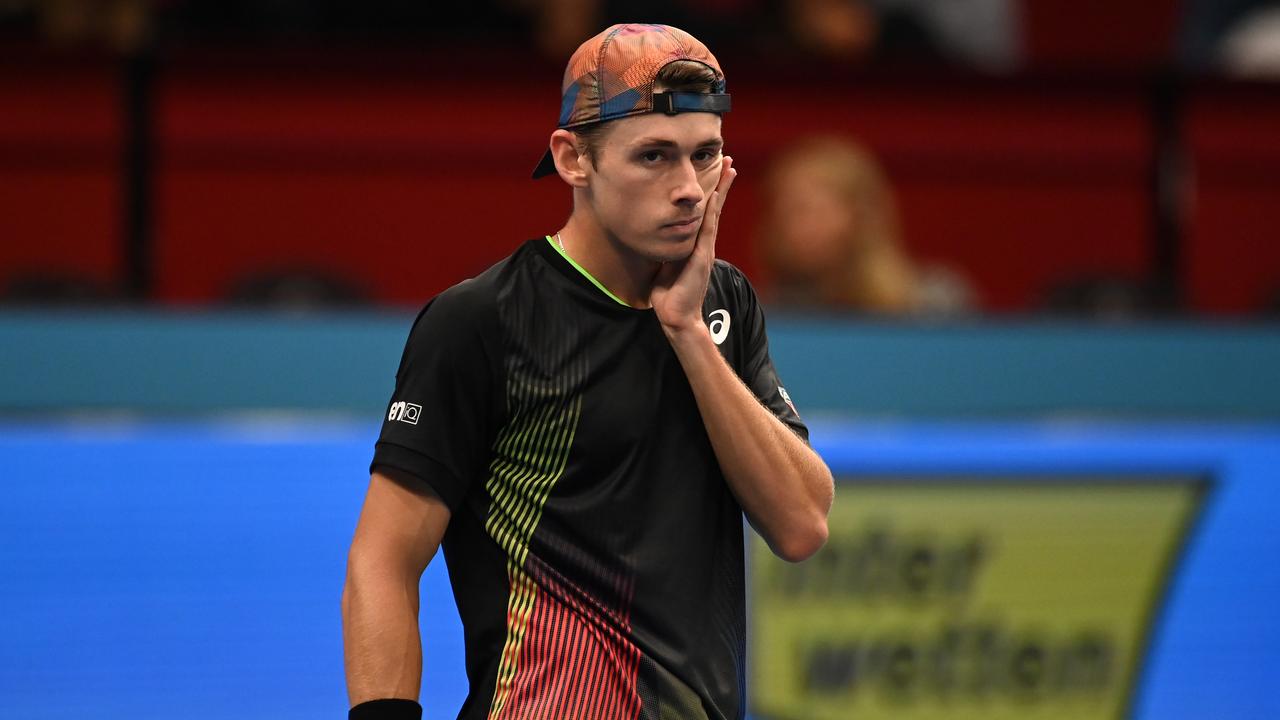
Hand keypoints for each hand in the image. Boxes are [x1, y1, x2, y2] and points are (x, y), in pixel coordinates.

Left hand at [651, 155, 736, 335]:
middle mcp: (703, 243)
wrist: (676, 315)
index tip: (715, 172)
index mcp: (695, 243)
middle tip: (728, 161)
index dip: (710, 192)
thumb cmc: (669, 293)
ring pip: (715, 212)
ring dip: (722, 190)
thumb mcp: (665, 264)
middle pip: (715, 206)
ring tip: (729, 168)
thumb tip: (656, 235)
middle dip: (721, 183)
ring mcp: (705, 248)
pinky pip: (708, 228)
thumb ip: (666, 249)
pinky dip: (712, 210)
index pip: (705, 212)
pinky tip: (715, 194)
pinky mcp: (701, 256)